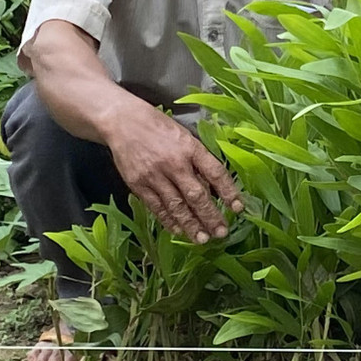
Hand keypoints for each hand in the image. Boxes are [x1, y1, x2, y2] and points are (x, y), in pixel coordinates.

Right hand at [104, 106, 244, 242]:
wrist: (122, 122)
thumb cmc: (159, 128)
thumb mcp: (184, 136)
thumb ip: (198, 160)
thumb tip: (215, 187)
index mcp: (190, 148)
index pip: (215, 173)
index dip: (229, 192)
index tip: (238, 208)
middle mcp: (174, 163)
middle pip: (197, 195)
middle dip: (211, 217)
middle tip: (222, 233)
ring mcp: (155, 175)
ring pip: (176, 206)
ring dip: (191, 225)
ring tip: (202, 239)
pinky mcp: (138, 184)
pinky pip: (157, 207)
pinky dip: (168, 221)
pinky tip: (179, 230)